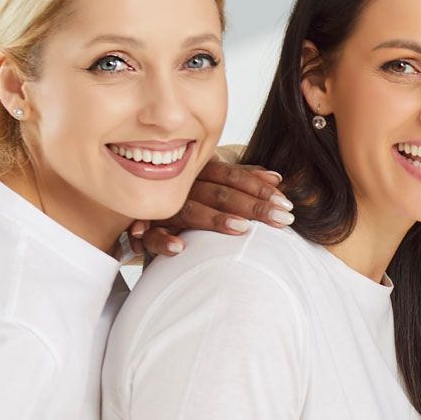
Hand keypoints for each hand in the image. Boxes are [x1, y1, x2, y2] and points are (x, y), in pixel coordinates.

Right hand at [132, 158, 294, 257]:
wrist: (134, 202)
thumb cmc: (184, 193)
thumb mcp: (212, 180)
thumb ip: (242, 178)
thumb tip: (277, 178)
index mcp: (199, 171)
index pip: (232, 176)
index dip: (259, 188)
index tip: (286, 203)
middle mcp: (182, 185)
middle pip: (220, 192)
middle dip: (252, 206)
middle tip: (282, 219)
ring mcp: (162, 205)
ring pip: (190, 210)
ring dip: (214, 219)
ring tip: (242, 228)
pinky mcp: (143, 228)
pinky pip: (151, 234)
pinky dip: (163, 240)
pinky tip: (180, 248)